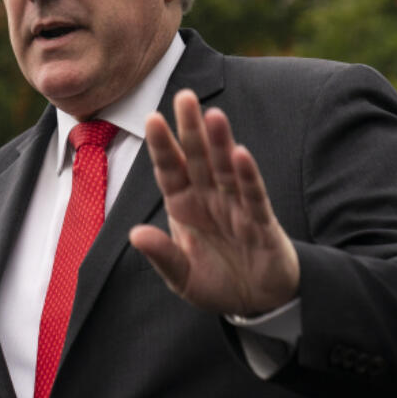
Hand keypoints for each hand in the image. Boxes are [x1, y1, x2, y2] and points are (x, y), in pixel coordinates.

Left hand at [129, 89, 299, 315]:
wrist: (258, 301)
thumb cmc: (217, 282)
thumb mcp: (182, 277)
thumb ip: (163, 255)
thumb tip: (135, 234)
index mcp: (185, 205)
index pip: (170, 170)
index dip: (162, 146)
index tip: (151, 118)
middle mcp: (209, 198)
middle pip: (198, 158)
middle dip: (191, 128)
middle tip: (184, 96)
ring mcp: (236, 206)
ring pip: (226, 168)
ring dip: (220, 143)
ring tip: (213, 116)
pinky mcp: (261, 221)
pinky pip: (252, 195)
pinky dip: (248, 176)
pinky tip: (241, 154)